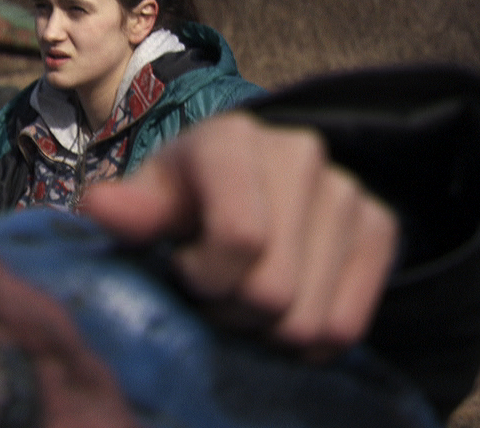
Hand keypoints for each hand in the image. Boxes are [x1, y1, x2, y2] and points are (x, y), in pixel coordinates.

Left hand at [80, 112, 398, 355]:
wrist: (242, 185)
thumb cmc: (183, 196)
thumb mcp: (148, 200)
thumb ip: (129, 211)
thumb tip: (99, 208)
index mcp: (232, 140)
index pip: (242, 237)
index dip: (208, 276)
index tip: (187, 270)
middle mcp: (299, 153)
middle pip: (273, 289)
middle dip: (232, 311)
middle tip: (216, 293)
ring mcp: (346, 188)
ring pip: (311, 317)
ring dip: (268, 330)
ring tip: (247, 297)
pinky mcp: (380, 226)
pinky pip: (348, 324)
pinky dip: (310, 340)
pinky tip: (284, 312)